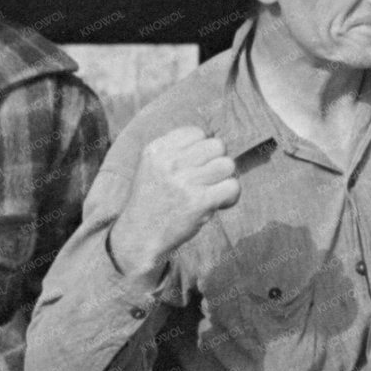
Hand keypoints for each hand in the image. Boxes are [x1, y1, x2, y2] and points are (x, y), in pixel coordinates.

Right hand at [110, 125, 239, 275]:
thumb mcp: (152, 167)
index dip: (203, 150)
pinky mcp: (198, 202)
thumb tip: (215, 141)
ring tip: (213, 192)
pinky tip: (220, 204)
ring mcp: (184, 182)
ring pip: (227, 165)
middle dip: (217, 162)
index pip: (197, 132)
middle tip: (208, 181)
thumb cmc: (152, 202)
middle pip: (217, 145)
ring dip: (225, 179)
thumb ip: (176, 151)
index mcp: (156, 150)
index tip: (196, 167)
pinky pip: (232, 186)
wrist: (138, 238)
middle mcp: (169, 162)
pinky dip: (231, 196)